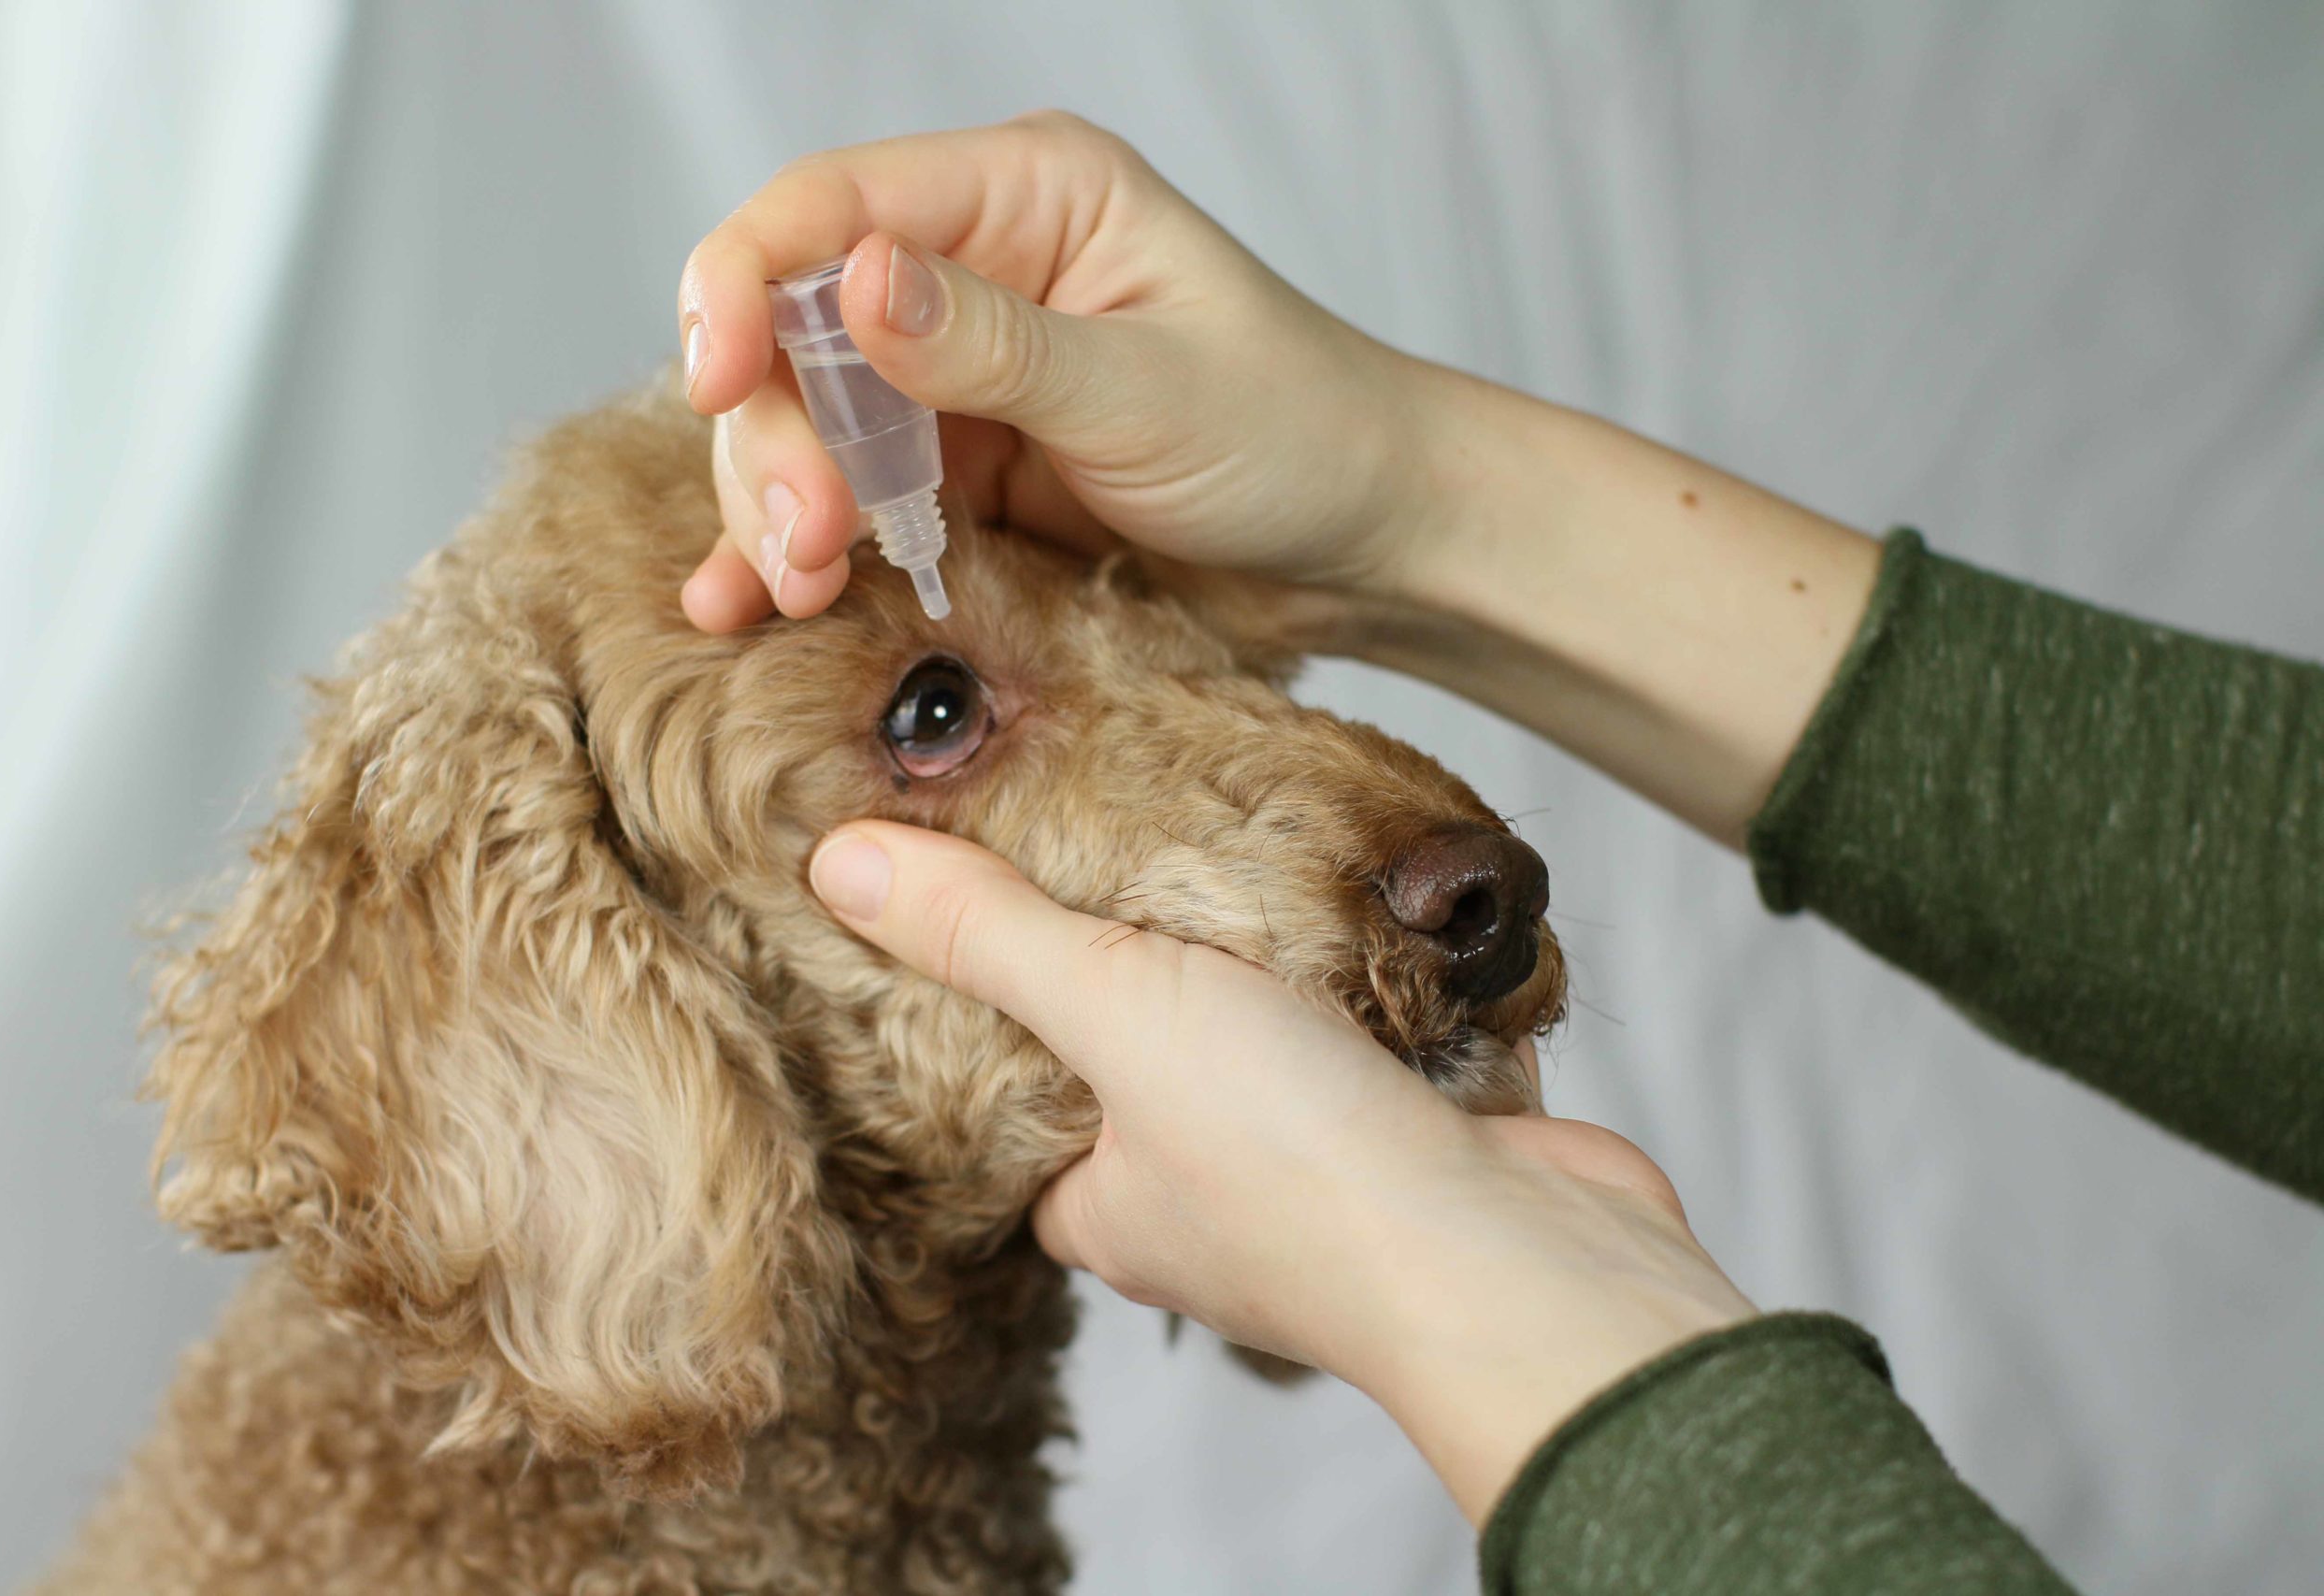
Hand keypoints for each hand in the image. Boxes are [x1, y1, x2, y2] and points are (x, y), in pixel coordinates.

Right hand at [675, 111, 1435, 628]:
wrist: (1363, 549)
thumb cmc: (1294, 434)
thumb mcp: (1147, 390)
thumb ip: (996, 346)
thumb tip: (855, 282)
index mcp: (1025, 196)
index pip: (830, 204)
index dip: (743, 280)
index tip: (715, 380)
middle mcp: (972, 273)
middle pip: (792, 327)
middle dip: (773, 433)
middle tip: (807, 540)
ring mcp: (955, 380)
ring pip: (802, 424)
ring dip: (778, 503)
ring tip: (801, 589)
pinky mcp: (959, 475)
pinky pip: (846, 499)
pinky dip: (794, 549)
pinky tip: (745, 603)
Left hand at [806, 820, 1757, 1523]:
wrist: (1519, 1260)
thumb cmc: (1298, 1167)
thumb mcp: (1112, 1009)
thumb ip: (990, 934)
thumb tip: (839, 863)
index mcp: (1109, 1204)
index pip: (1024, 1110)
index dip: (1002, 1015)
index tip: (994, 904)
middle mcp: (1211, 1205)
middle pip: (1158, 1064)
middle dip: (1159, 965)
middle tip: (1134, 837)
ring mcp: (1332, 1175)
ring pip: (1284, 1043)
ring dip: (1285, 961)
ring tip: (1256, 844)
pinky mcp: (1435, 1137)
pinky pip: (1394, 1037)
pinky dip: (1391, 976)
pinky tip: (1383, 900)